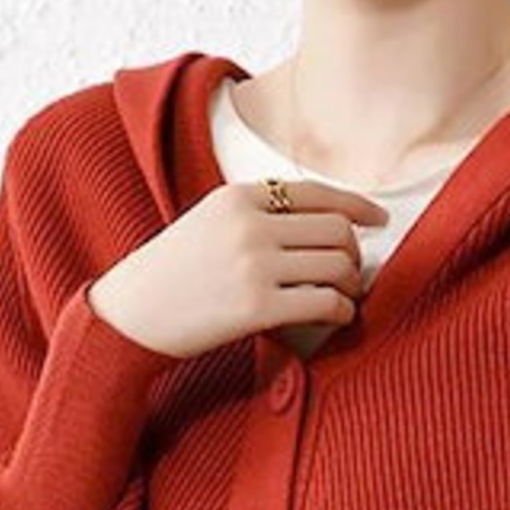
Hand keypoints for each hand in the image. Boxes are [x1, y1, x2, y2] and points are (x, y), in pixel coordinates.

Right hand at [87, 179, 389, 360]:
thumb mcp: (209, 223)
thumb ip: (257, 216)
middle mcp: (251, 225)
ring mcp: (255, 266)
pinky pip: (325, 303)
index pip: (317, 192)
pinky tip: (337, 317)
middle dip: (354, 253)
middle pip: (336, 230)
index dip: (357, 206)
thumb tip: (319, 224)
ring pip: (338, 266)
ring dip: (352, 285)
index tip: (378, 219)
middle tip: (352, 274)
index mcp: (239, 197)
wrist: (131, 315)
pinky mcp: (257, 308)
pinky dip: (342, 311)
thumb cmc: (172, 275)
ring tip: (344, 298)